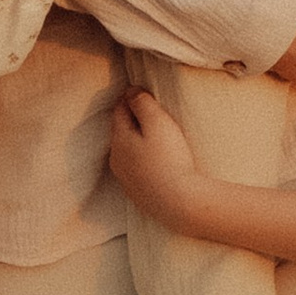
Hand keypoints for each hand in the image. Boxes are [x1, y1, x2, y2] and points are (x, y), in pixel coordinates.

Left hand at [108, 86, 207, 227]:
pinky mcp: (137, 194)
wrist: (179, 203)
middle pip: (121, 131)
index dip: (131, 97)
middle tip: (152, 112)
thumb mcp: (157, 122)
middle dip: (133, 119)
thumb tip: (130, 91)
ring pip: (128, 151)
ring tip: (157, 137)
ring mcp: (125, 179)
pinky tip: (158, 163)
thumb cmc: (170, 159)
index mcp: (119, 139)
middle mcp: (116, 159)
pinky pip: (137, 170)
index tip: (143, 91)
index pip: (119, 109)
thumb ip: (142, 103)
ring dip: (138, 141)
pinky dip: (144, 161)